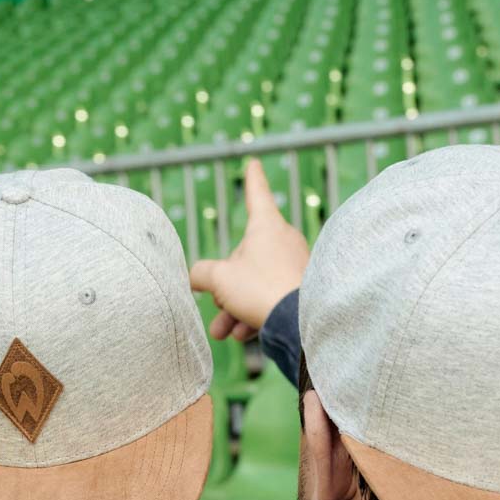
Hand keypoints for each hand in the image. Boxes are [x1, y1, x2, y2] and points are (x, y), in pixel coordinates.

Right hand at [189, 158, 308, 339]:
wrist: (301, 321)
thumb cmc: (260, 289)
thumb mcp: (219, 279)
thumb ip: (201, 274)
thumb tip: (196, 277)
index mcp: (266, 226)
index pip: (256, 194)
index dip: (252, 179)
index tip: (255, 163)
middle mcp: (284, 241)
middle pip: (245, 256)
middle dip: (226, 286)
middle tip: (218, 305)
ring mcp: (296, 265)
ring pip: (256, 283)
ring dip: (235, 309)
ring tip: (223, 332)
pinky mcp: (303, 290)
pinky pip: (271, 298)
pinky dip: (254, 315)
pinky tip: (242, 335)